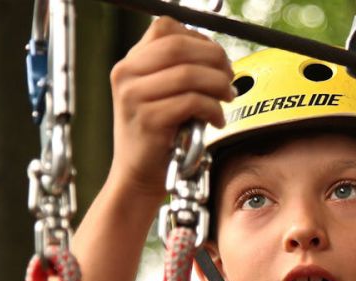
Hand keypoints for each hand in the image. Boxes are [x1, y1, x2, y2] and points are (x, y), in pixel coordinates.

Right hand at [109, 17, 234, 198]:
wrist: (137, 176)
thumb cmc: (157, 137)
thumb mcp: (158, 95)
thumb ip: (178, 71)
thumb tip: (218, 56)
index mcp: (129, 64)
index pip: (166, 28)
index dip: (199, 38)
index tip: (217, 58)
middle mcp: (126, 75)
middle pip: (180, 46)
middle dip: (214, 58)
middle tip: (229, 76)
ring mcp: (134, 97)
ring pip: (189, 73)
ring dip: (218, 84)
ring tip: (227, 98)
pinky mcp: (148, 119)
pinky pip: (192, 102)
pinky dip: (213, 109)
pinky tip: (216, 120)